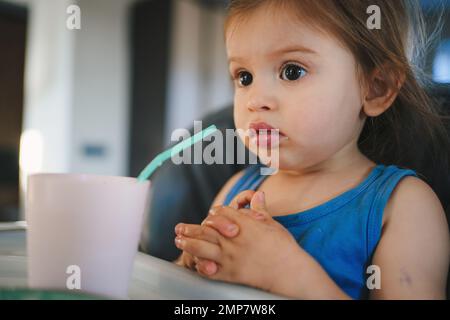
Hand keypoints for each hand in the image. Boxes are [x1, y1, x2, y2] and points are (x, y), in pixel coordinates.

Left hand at [175, 191, 306, 293]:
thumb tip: (258, 194)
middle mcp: (233, 239)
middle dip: (190, 228)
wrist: (289, 271)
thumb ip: (260, 210)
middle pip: (205, 229)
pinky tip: (193, 262)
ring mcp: (230, 257)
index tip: (210, 215)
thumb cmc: (284, 247)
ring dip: (188, 243)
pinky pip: (209, 270)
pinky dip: (200, 266)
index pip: (221, 213)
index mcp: (243, 224)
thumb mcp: (272, 224)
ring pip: (202, 248)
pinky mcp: (230, 274)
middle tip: (178, 227)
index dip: (215, 213)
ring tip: (178, 241)